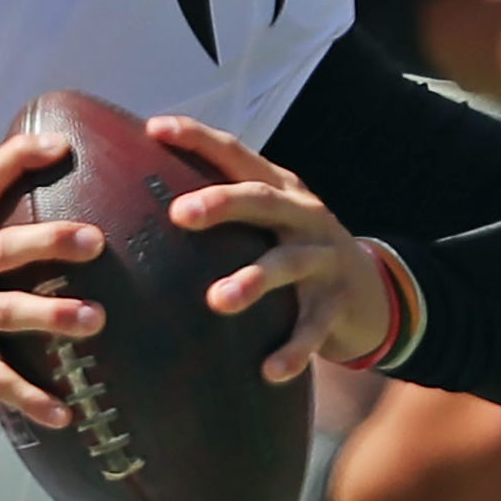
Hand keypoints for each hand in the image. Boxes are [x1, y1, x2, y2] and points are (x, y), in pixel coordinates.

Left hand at [148, 113, 387, 379]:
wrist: (373, 291)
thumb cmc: (291, 249)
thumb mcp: (265, 220)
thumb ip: (218, 208)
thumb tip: (128, 198)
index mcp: (279, 188)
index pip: (235, 155)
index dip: (198, 138)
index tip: (155, 129)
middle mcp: (304, 215)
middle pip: (262, 201)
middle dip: (222, 203)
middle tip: (179, 213)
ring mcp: (325, 259)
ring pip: (288, 264)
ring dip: (253, 281)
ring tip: (217, 300)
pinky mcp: (337, 304)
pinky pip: (313, 328)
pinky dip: (293, 349)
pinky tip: (268, 371)